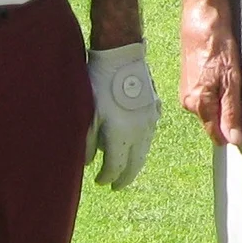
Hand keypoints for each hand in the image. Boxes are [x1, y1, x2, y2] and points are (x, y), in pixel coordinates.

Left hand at [85, 41, 162, 187]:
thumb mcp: (87, 114)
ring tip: (126, 167)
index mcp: (122, 135)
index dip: (107, 178)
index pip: (116, 167)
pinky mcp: (155, 107)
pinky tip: (137, 141)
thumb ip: (86, 142)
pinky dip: (142, 142)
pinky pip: (150, 132)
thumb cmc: (99, 84)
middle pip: (135, 164)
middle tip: (116, 186)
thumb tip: (87, 162)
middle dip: (125, 178)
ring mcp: (150, 119)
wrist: (122, 55)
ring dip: (135, 161)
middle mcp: (140, 131)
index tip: (99, 182)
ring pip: (145, 149)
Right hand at [178, 0, 241, 146]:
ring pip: (215, 105)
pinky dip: (223, 86)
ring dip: (229, 98)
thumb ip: (231, 111)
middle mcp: (189, 101)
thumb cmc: (216, 44)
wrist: (203, 15)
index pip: (218, 134)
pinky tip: (229, 72)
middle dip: (234, 112)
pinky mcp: (192, 78)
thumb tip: (235, 139)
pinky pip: (211, 92)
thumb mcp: (231, 80)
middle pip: (217, 120)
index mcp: (197, 105)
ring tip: (237, 77)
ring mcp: (189, 89)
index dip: (235, 132)